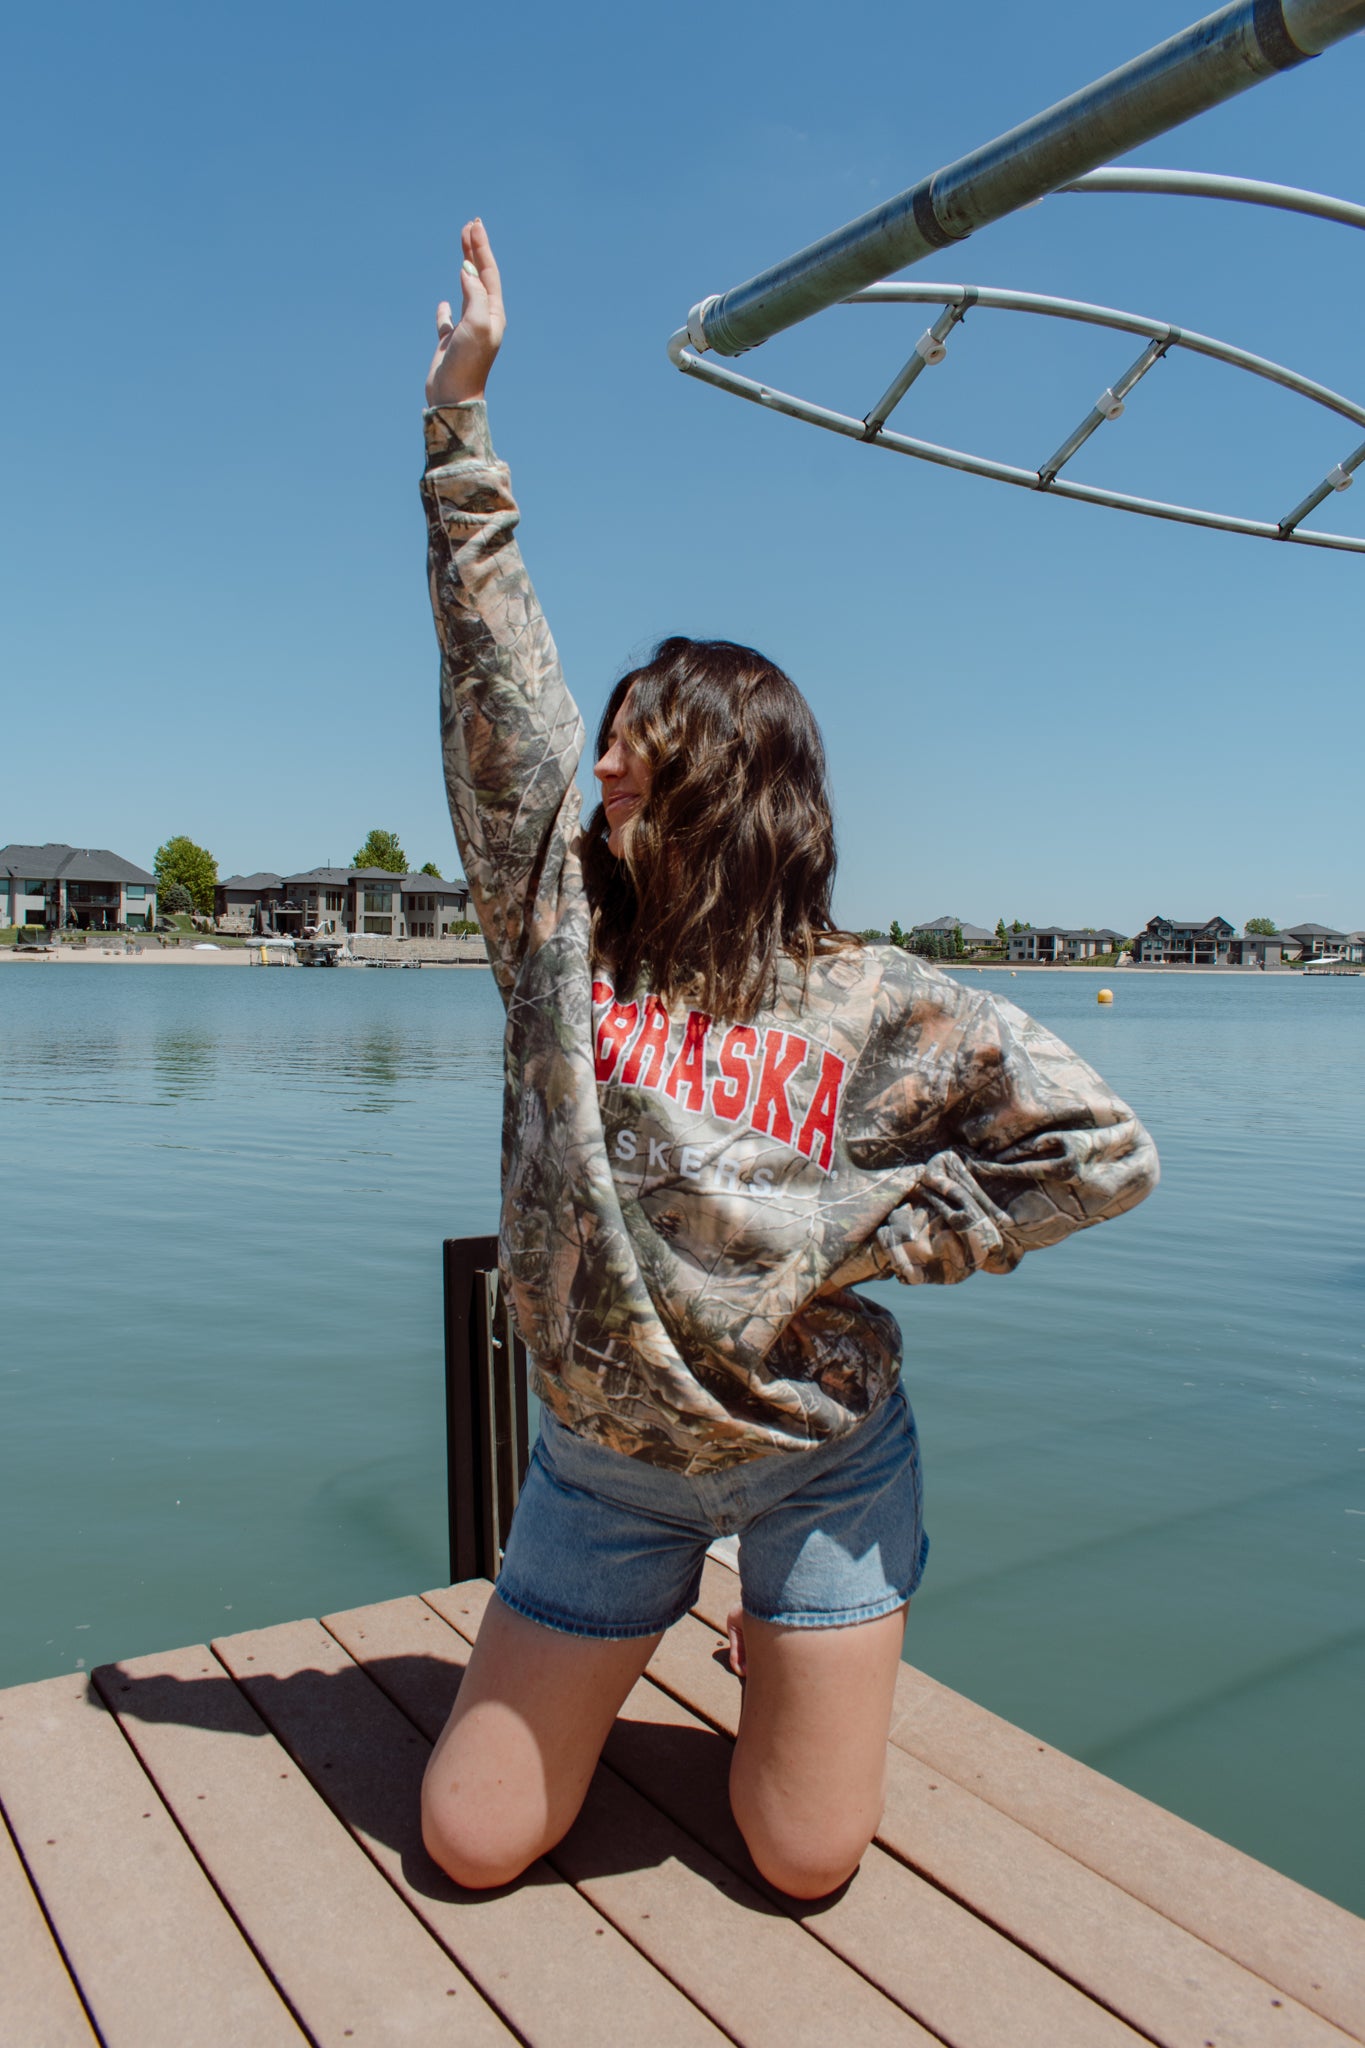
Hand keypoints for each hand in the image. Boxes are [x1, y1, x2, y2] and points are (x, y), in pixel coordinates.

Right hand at [426, 219, 504, 406]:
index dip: (481, 248)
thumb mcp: (477, 323)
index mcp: (493, 314)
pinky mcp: (450, 343)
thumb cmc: (469, 362)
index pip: (488, 273)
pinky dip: (445, 309)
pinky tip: (443, 303)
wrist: (454, 396)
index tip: (474, 225)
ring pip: (466, 291)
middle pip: (480, 277)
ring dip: (465, 269)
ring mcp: (466, 330)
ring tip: (461, 248)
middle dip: (475, 251)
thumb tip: (467, 268)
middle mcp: (483, 319)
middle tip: (470, 225)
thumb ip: (474, 294)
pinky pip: (448, 320)